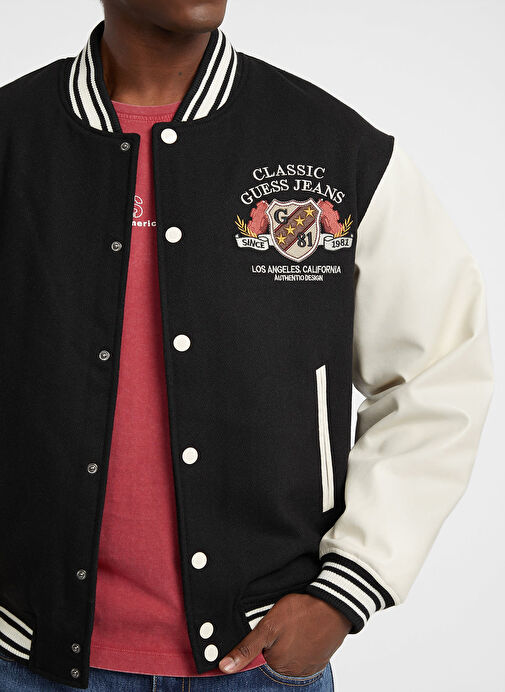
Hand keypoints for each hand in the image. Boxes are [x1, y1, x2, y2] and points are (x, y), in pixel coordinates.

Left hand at [218, 593, 351, 676]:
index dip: (254, 648)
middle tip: (279, 629)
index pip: (255, 662)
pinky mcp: (317, 663)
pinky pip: (301, 660)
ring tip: (290, 630)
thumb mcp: (269, 626)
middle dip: (269, 648)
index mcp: (276, 665)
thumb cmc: (302, 612)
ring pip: (286, 661)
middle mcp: (290, 673)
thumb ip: (247, 648)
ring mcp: (305, 669)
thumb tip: (224, 667)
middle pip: (270, 663)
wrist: (336, 607)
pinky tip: (300, 636)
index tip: (260, 635)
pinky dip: (298, 650)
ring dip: (284, 649)